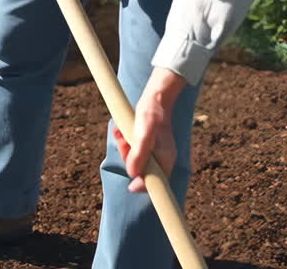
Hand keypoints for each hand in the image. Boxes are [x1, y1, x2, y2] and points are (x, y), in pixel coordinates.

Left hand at [112, 67, 186, 192]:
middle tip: (124, 144)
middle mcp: (161, 159)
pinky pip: (133, 149)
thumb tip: (133, 174)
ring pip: (135, 160)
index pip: (157, 185)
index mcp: (166, 161)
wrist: (154, 98)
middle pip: (142, 171)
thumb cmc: (151, 116)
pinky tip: (120, 132)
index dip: (143, 187)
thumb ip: (139, 155)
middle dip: (129, 159)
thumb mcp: (143, 136)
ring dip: (125, 149)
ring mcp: (154, 152)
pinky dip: (126, 142)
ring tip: (121, 135)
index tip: (130, 187)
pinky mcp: (147, 144)